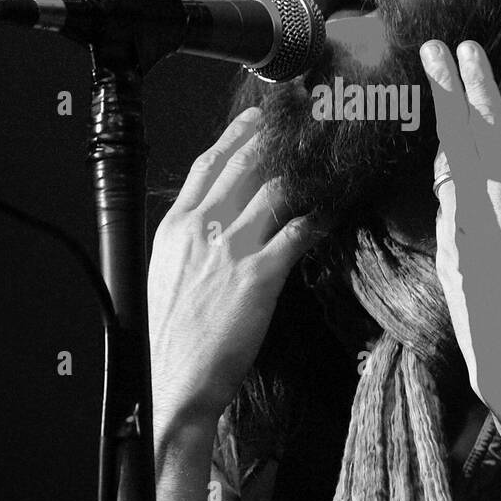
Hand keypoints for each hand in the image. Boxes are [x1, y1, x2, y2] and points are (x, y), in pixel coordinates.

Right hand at [147, 107, 320, 433]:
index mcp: (175, 226)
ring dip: (303, 173)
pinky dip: (319, 217)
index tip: (256, 118)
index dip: (236, 134)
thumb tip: (212, 224)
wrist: (171, 382)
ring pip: (274, 189)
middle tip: (301, 122)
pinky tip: (333, 209)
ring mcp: (232, 249)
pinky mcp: (261, 275)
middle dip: (275, 138)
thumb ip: (189, 241)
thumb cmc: (169, 337)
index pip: (207, 164)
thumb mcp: (167, 273)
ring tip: (324, 161)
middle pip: (244, 165)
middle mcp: (202, 229)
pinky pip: (298, 232)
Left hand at [420, 39, 500, 462]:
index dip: (477, 85)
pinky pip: (441, 199)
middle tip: (430, 50)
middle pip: (454, 134)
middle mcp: (474, 207)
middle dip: (443, 88)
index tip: (465, 50)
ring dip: (441, 128)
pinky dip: (442, 170)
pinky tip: (446, 168)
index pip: (489, 126)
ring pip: (443, 165)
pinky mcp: (447, 256)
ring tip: (438, 98)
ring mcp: (454, 231)